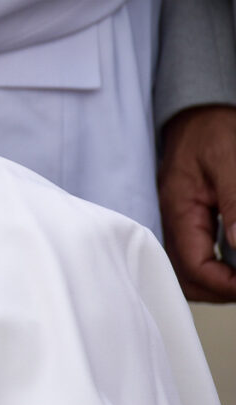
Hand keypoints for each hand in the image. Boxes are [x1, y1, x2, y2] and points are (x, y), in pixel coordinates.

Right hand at [159, 105, 235, 300]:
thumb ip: (234, 203)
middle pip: (184, 276)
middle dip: (217, 290)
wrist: (199, 114)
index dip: (225, 284)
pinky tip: (233, 262)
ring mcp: (181, 221)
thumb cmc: (210, 130)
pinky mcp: (190, 219)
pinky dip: (214, 267)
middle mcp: (175, 220)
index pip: (193, 264)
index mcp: (179, 208)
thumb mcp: (230, 161)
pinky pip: (195, 254)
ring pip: (188, 269)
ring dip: (215, 282)